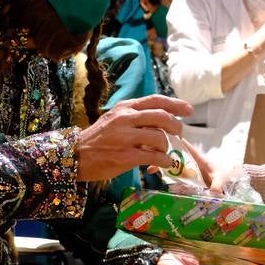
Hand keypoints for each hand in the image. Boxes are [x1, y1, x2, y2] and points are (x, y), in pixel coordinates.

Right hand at [75, 95, 192, 181]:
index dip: (175, 104)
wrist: (74, 156)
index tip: (189, 109)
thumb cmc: (98, 139)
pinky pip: (154, 157)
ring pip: (159, 138)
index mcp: (124, 108)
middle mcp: (125, 119)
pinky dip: (164, 161)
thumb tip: (163, 121)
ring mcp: (125, 137)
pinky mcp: (125, 156)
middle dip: (176, 126)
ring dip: (167, 147)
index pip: (155, 100)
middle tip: (179, 135)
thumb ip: (135, 117)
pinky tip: (163, 164)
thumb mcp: (114, 120)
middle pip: (162, 117)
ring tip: (164, 153)